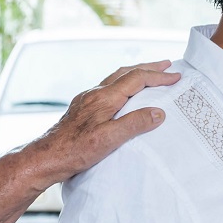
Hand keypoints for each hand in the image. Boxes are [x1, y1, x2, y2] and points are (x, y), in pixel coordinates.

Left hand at [27, 61, 181, 184]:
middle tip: (166, 65)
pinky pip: (106, 88)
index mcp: (104, 98)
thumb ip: (134, 124)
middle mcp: (94, 94)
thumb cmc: (75, 151)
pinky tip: (123, 93)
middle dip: (148, 68)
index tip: (176, 77)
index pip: (136, 79)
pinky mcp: (81, 108)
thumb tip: (158, 112)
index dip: (158, 77)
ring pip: (115, 79)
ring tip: (148, 74)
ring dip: (134, 74)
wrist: (46, 157)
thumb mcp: (109, 140)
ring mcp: (86, 100)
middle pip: (125, 73)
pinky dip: (122, 84)